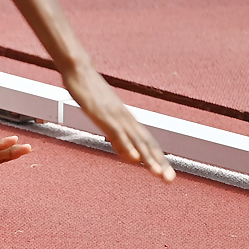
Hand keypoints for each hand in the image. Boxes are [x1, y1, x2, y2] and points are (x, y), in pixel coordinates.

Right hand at [63, 65, 175, 181]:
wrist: (79, 68)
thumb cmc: (89, 90)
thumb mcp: (104, 115)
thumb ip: (117, 135)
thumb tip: (130, 155)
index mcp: (126, 119)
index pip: (147, 142)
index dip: (159, 159)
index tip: (168, 175)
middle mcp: (125, 118)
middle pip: (145, 143)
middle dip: (158, 162)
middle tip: (169, 180)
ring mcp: (114, 115)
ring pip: (134, 139)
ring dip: (147, 157)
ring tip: (157, 173)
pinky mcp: (101, 114)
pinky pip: (116, 132)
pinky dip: (126, 145)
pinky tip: (133, 157)